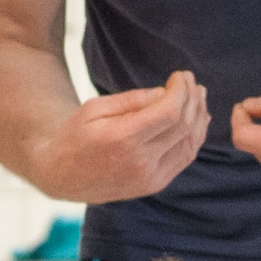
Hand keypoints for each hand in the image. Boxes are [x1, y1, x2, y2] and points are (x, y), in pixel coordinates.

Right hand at [30, 72, 209, 205]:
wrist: (61, 178)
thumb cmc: (74, 137)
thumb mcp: (93, 109)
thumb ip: (131, 100)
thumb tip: (163, 93)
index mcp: (122, 140)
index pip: (169, 112)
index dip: (181, 90)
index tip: (180, 75)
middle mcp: (140, 162)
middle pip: (183, 126)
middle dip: (192, 98)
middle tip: (190, 80)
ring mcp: (149, 178)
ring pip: (189, 144)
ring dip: (199, 116)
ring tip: (198, 95)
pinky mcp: (153, 185)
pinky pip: (184, 159)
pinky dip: (195, 137)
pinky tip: (198, 119)